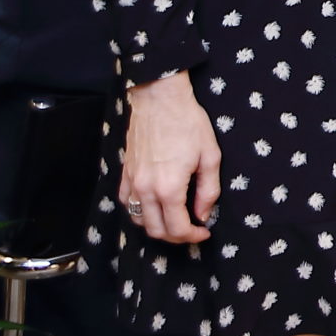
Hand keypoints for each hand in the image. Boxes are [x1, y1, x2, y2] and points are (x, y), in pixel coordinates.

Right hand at [121, 72, 219, 243]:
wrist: (159, 98)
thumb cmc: (188, 123)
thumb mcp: (210, 156)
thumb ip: (208, 190)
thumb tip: (204, 214)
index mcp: (169, 188)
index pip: (177, 228)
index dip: (193, 236)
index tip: (204, 232)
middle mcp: (146, 190)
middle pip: (156, 231)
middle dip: (176, 237)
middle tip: (192, 229)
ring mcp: (132, 182)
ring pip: (139, 221)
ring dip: (157, 227)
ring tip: (175, 219)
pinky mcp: (124, 173)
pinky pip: (127, 204)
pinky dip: (140, 213)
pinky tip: (155, 206)